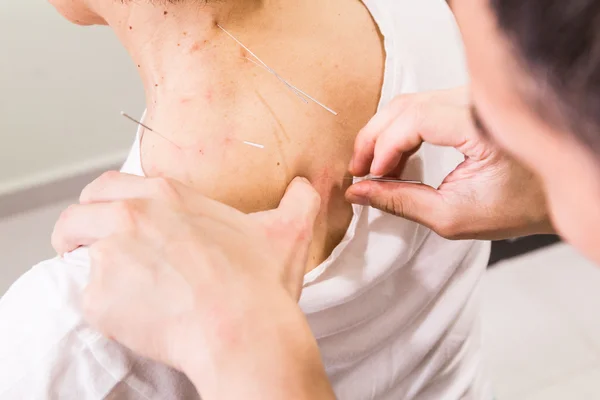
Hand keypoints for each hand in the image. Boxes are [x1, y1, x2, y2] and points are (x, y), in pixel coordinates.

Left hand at [52, 172, 334, 399]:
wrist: (242, 331)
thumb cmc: (260, 285)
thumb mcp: (287, 232)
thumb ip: (298, 200)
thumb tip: (307, 185)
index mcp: (167, 196)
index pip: (109, 186)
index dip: (105, 205)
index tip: (111, 222)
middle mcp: (131, 215)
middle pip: (77, 215)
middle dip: (79, 233)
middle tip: (97, 255)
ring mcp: (110, 254)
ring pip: (74, 256)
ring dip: (88, 270)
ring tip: (118, 291)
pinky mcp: (99, 296)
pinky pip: (86, 300)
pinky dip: (103, 310)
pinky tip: (135, 319)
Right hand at [346, 87, 553, 239]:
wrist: (551, 193)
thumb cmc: (515, 207)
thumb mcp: (451, 217)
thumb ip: (400, 202)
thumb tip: (357, 192)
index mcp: (482, 124)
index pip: (417, 118)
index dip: (385, 146)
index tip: (368, 176)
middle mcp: (477, 100)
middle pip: (406, 105)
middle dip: (374, 138)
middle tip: (359, 172)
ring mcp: (471, 97)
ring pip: (408, 103)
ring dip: (384, 136)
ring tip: (375, 170)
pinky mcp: (466, 102)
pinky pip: (420, 107)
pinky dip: (400, 132)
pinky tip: (395, 160)